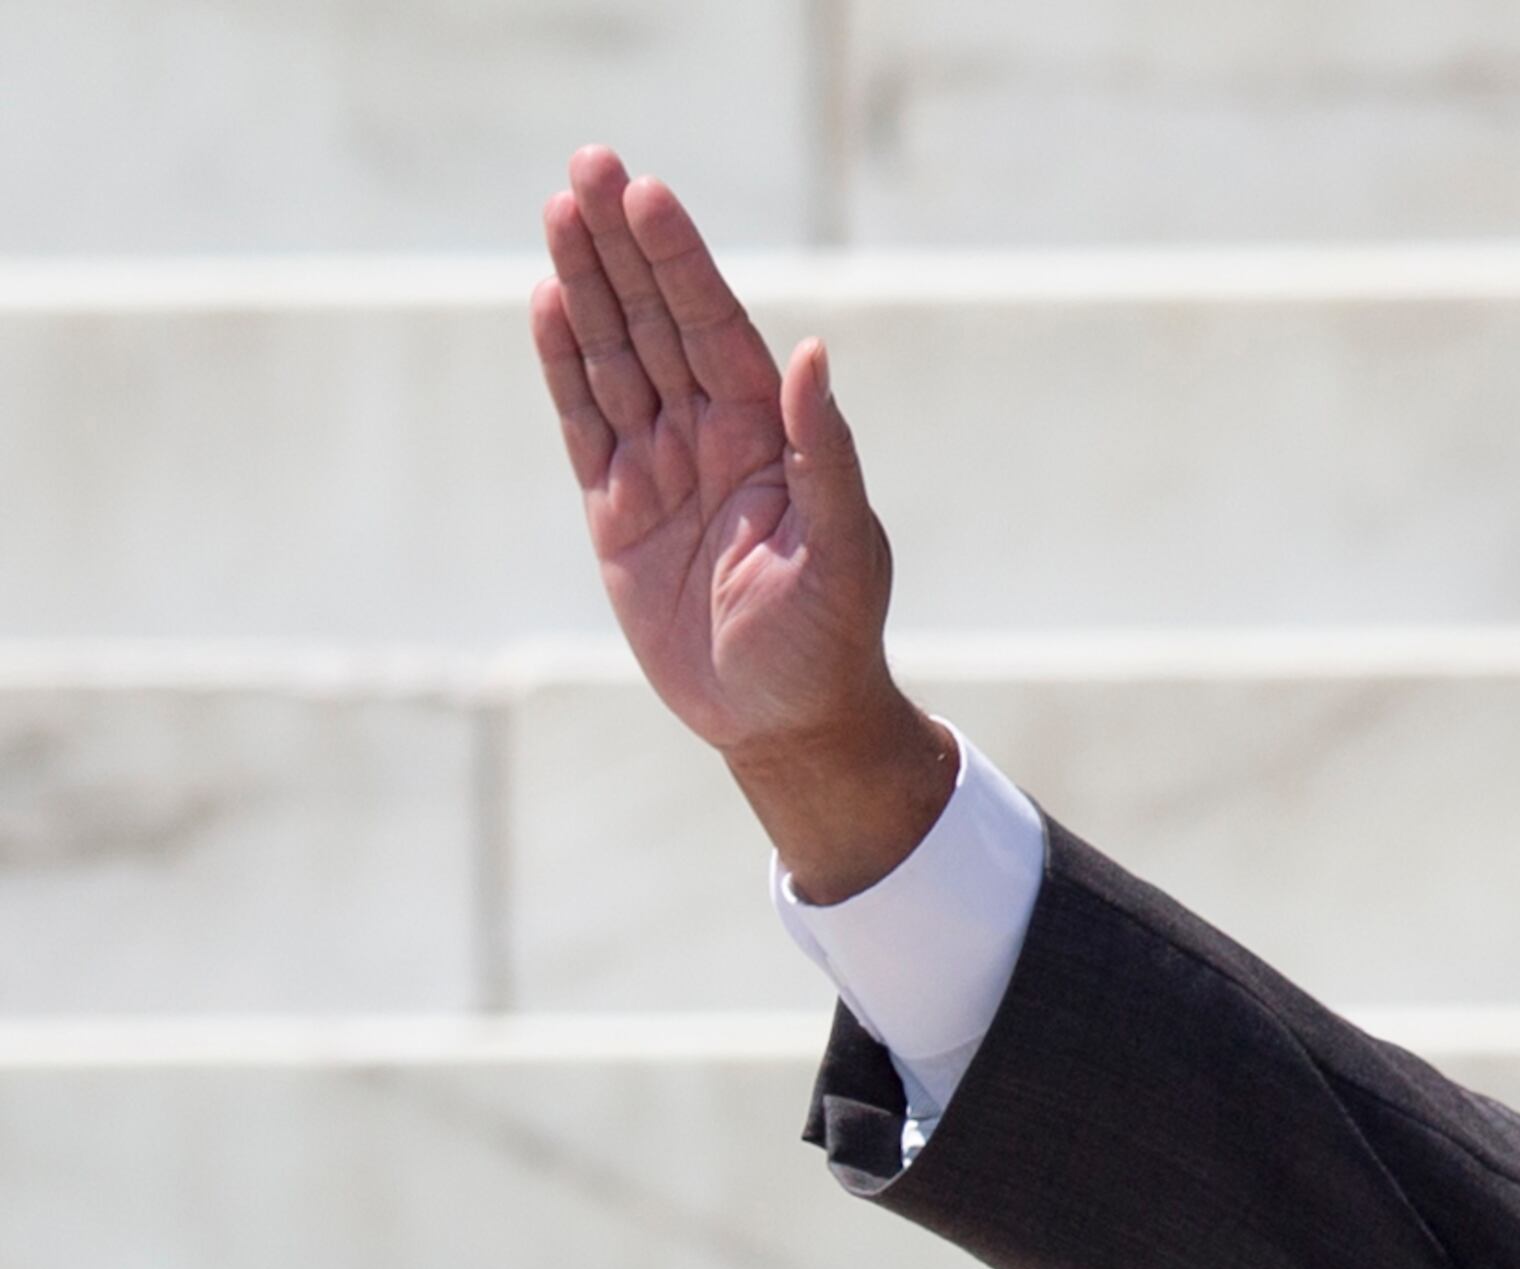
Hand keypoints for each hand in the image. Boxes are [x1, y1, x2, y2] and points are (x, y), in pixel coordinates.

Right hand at [530, 146, 957, 896]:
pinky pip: (584, 420)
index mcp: (767, 434)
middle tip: (588, 164)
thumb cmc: (829, 643)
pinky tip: (548, 301)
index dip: (678, 260)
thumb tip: (814, 354)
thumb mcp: (844, 552)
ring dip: (587, 284)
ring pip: (614, 355)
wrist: (784, 725)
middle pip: (656, 319)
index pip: (713, 325)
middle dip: (623, 245)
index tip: (646, 194)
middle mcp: (710, 434)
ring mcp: (659, 466)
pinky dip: (564, 363)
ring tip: (559, 208)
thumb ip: (827, 455)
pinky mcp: (617, 509)